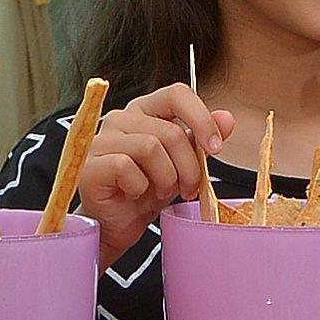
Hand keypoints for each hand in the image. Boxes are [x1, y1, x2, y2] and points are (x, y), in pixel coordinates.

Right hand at [69, 84, 227, 255]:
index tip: (215, 149)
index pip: (177, 94)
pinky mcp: (91, 164)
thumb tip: (228, 118)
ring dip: (166, 178)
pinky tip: (136, 195)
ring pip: (150, 147)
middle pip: (170, 131)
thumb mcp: (182, 164)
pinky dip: (140, 187)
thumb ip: (201, 140)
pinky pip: (126, 167)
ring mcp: (101, 140)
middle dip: (189, 166)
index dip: (202, 119)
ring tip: (163, 192)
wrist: (117, 225)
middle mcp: (120, 118)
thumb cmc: (147, 191)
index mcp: (145, 110)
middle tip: (188, 189)